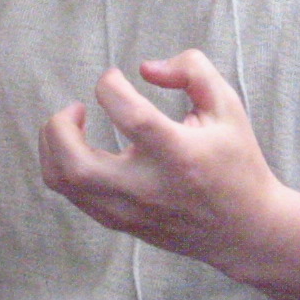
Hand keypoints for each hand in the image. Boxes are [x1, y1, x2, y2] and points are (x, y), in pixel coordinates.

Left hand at [39, 49, 280, 270]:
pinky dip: (65, 165)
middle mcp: (148, 188)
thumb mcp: (227, 106)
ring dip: (53, 146)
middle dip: (59, 126)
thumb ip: (192, 70)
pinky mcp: (121, 223)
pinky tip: (83, 147)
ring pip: (65, 183)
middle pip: (76, 164)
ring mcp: (130, 211)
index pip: (129, 116)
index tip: (115, 77)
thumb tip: (145, 68)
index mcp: (179, 155)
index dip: (110, 86)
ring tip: (71, 125)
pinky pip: (74, 196)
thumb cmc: (235, 161)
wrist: (246, 231)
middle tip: (75, 108)